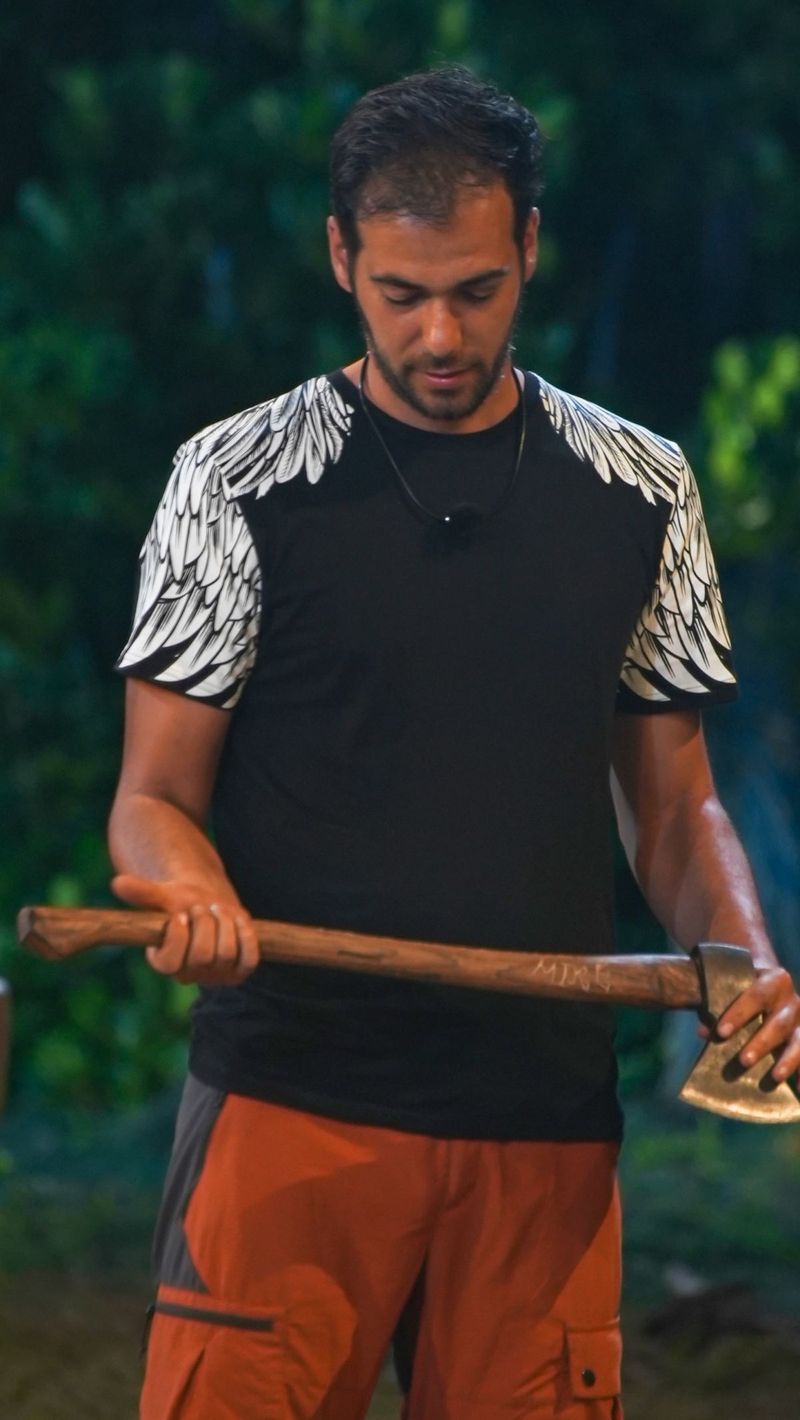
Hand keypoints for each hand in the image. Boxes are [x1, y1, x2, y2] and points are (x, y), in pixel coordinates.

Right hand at [111, 872, 259, 985]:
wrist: (211, 907)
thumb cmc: (181, 903)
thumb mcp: (162, 895)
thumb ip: (142, 892)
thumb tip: (118, 883)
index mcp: (164, 961)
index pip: (168, 963)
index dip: (177, 937)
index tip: (180, 915)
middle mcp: (189, 974)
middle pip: (201, 955)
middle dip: (204, 923)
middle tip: (202, 907)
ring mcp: (216, 976)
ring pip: (225, 954)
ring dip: (225, 924)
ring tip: (217, 911)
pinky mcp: (239, 971)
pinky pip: (248, 960)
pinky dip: (246, 936)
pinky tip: (238, 920)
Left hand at [709, 965, 799, 1088]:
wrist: (769, 979)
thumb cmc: (744, 987)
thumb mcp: (732, 989)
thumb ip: (718, 1007)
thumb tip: (703, 1032)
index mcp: (773, 979)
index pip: (756, 996)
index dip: (738, 1014)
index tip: (721, 1032)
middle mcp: (792, 999)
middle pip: (778, 1023)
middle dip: (761, 1043)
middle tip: (743, 1061)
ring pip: (799, 1041)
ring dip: (787, 1060)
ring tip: (775, 1077)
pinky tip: (799, 1089)